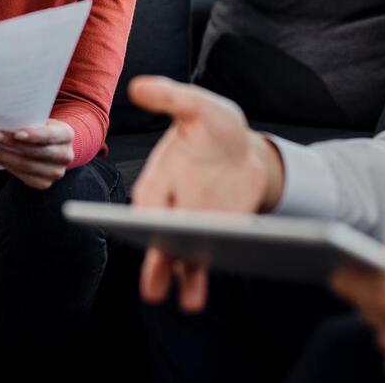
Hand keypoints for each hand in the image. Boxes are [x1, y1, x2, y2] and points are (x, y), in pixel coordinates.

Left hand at [0, 118, 74, 189]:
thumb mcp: (41, 120)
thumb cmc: (41, 129)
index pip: (50, 136)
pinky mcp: (44, 184)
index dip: (34, 135)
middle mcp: (65, 156)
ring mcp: (56, 172)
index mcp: (67, 135)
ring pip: (26, 166)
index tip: (17, 133)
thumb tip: (5, 117)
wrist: (51, 147)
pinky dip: (6, 165)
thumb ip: (30, 120)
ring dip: (3, 155)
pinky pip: (22, 176)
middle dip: (12, 144)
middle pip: (35, 152)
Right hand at [128, 76, 284, 311]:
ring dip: (177, 275)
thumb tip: (139, 86)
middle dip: (158, 253)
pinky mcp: (210, 238)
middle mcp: (169, 204)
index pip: (149, 197)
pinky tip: (194, 298)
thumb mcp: (199, 107)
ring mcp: (188, 225)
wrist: (245, 152)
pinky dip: (196, 280)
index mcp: (159, 174)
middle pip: (159, 233)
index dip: (147, 211)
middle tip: (156, 276)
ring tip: (181, 298)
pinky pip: (199, 263)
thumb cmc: (216, 128)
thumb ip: (171, 98)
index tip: (144, 224)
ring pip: (176, 254)